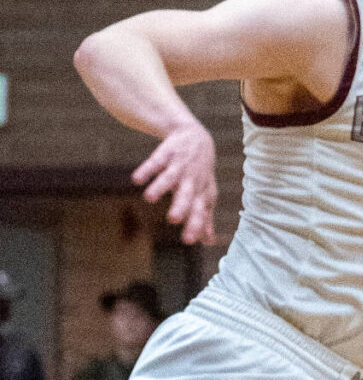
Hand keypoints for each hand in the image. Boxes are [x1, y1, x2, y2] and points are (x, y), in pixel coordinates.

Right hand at [133, 118, 217, 245]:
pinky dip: (147, 169)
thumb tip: (208, 242)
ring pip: (170, 177)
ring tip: (149, 198)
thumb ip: (205, 217)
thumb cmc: (199, 173)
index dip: (197, 224)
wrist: (195, 137)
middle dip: (181, 206)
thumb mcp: (205, 193)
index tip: (189, 241)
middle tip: (173, 219)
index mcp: (202, 191)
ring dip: (160, 187)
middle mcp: (192, 179)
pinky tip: (137, 179)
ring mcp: (179, 165)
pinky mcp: (166, 153)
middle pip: (187, 194)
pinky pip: (155, 161)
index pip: (201, 210)